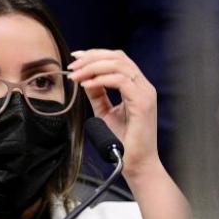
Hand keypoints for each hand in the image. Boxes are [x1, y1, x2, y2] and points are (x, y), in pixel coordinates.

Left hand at [68, 49, 159, 178]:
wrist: (135, 164)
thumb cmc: (123, 142)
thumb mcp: (105, 112)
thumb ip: (97, 94)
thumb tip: (84, 79)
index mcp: (136, 86)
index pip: (118, 59)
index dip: (96, 54)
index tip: (75, 58)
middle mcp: (143, 86)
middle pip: (118, 57)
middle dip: (92, 58)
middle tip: (72, 66)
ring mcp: (145, 93)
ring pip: (119, 66)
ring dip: (93, 67)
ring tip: (76, 75)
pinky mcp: (143, 103)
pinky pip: (120, 81)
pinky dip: (100, 80)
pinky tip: (86, 85)